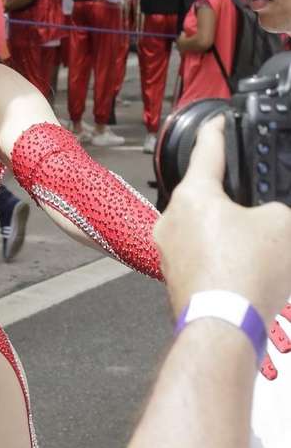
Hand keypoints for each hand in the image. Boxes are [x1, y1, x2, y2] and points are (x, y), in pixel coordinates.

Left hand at [155, 116, 290, 325]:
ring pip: (204, 230)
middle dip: (233, 202)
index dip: (217, 132)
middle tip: (257, 210)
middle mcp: (171, 217)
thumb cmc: (245, 273)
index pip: (207, 150)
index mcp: (193, 194)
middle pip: (206, 196)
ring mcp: (168, 249)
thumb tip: (267, 217)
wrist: (224, 326)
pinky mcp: (174, 276)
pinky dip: (223, 260)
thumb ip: (276, 209)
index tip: (219, 122)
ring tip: (258, 251)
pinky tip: (245, 272)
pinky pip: (202, 257)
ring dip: (229, 236)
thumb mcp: (282, 225)